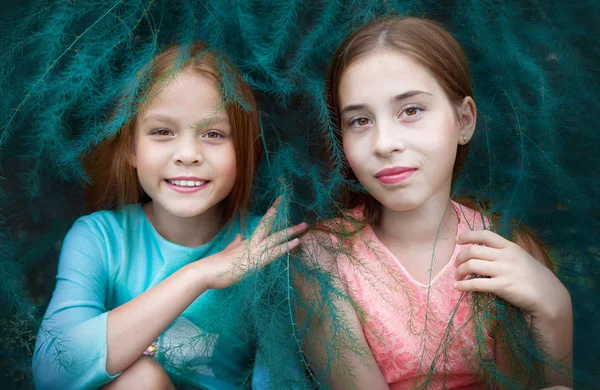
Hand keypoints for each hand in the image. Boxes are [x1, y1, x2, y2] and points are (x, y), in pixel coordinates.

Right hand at [198, 198, 306, 289]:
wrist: (205, 272)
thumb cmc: (215, 266)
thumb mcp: (228, 252)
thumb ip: (235, 244)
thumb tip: (240, 237)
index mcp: (246, 242)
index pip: (263, 225)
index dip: (273, 213)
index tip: (281, 202)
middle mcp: (252, 244)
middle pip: (272, 229)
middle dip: (287, 225)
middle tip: (303, 221)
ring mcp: (254, 252)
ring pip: (276, 238)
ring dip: (291, 233)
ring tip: (304, 227)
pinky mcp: (255, 261)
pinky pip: (274, 252)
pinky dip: (286, 247)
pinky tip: (295, 243)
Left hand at [454, 230, 569, 319]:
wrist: (550, 298)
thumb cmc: (535, 279)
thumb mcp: (522, 258)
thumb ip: (505, 253)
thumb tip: (484, 252)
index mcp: (511, 247)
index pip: (485, 235)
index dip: (468, 236)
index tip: (458, 240)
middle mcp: (506, 256)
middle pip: (473, 250)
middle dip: (460, 257)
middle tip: (457, 265)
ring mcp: (504, 271)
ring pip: (471, 265)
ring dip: (459, 271)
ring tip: (457, 277)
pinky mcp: (502, 286)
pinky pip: (476, 284)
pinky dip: (463, 285)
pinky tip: (458, 288)